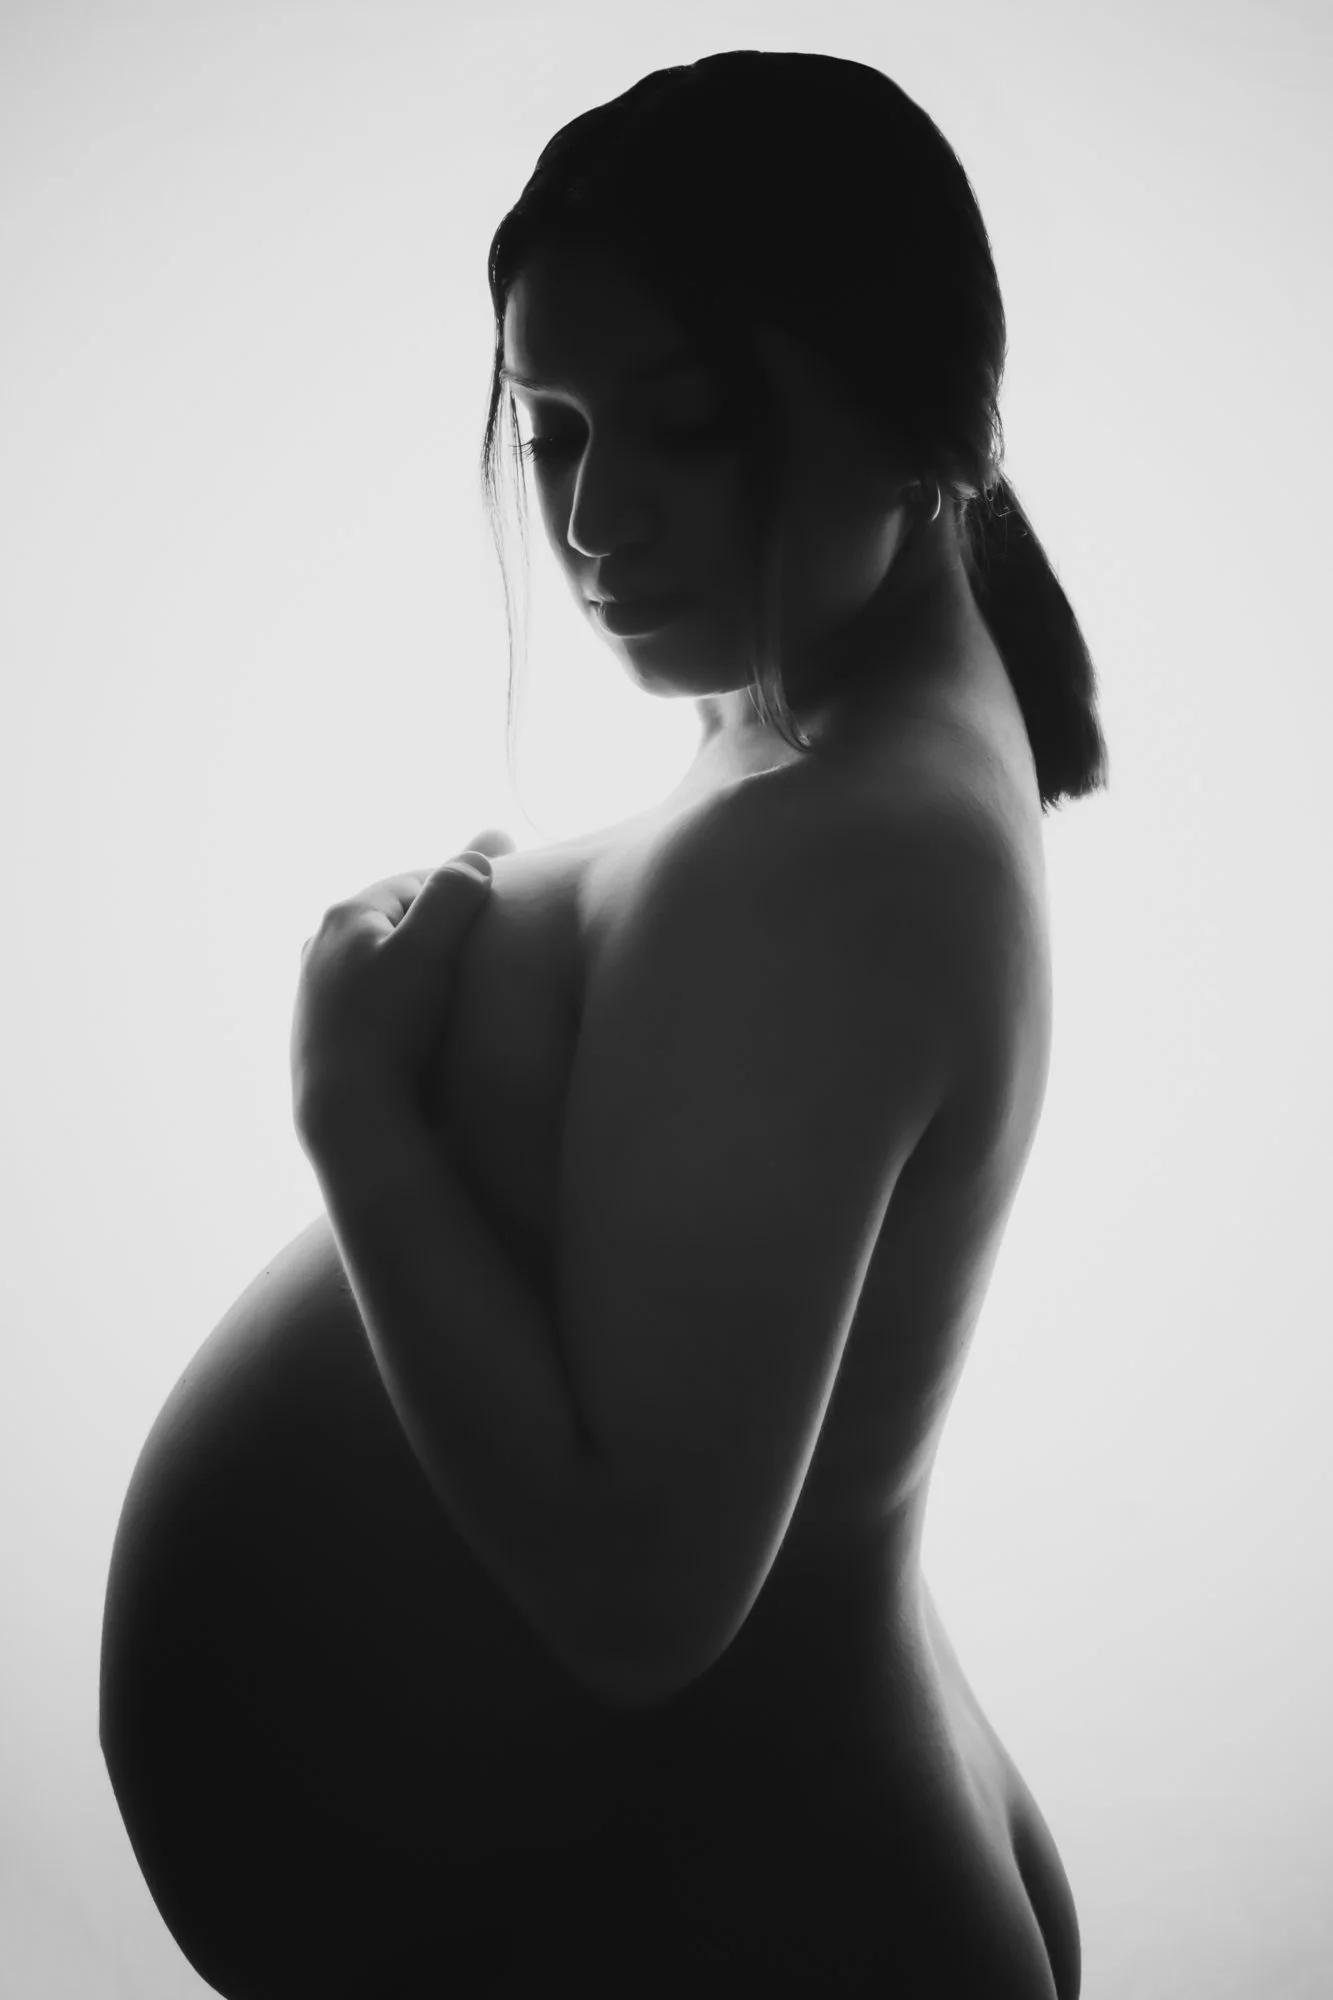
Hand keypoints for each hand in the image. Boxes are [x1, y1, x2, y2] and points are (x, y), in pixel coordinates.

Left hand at [291, 827, 515, 1137]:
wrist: (348, 1111)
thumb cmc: (390, 1027)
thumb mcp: (427, 950)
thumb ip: (453, 895)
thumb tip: (479, 854)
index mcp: (346, 914)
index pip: (418, 882)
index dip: (463, 891)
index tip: (501, 907)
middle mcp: (322, 945)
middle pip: (399, 921)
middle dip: (439, 926)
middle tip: (484, 943)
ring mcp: (318, 991)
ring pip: (384, 960)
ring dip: (418, 964)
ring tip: (456, 984)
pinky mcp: (322, 1032)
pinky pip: (373, 998)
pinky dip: (400, 999)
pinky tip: (421, 1021)